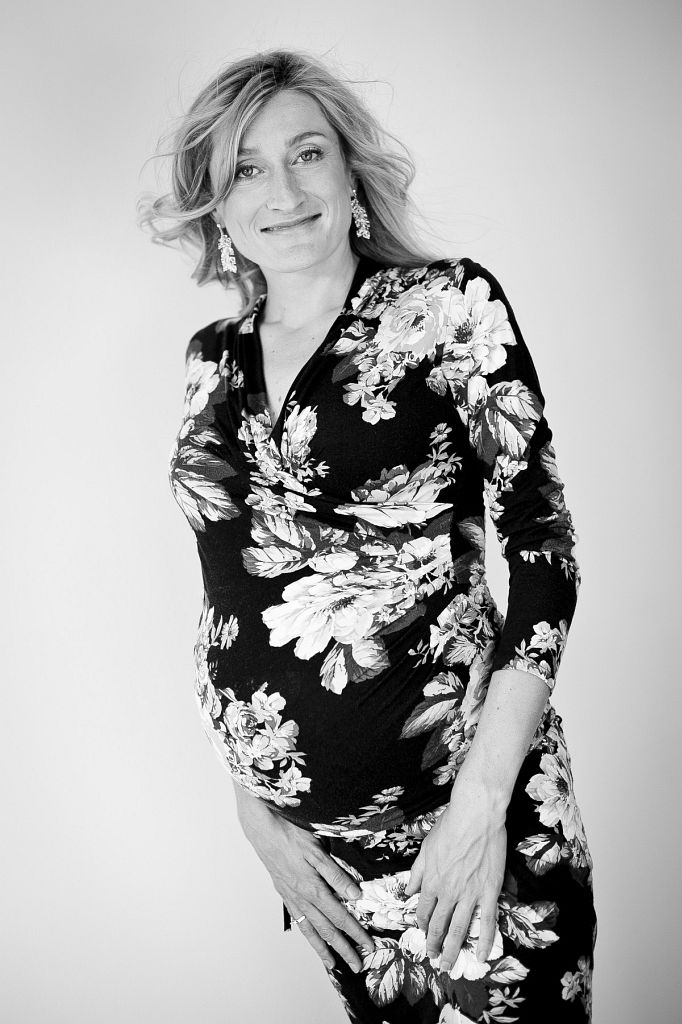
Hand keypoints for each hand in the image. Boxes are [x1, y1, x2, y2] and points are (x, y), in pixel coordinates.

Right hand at [232, 781, 374, 972]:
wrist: (264, 831)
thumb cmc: (291, 834)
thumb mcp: (317, 850)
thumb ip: (335, 874)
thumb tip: (354, 894)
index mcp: (313, 888)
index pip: (340, 916)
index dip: (355, 932)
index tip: (368, 945)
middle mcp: (302, 898)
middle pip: (327, 929)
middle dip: (344, 949)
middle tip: (357, 965)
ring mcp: (292, 898)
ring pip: (311, 929)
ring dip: (324, 948)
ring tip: (334, 964)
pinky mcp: (285, 894)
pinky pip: (299, 920)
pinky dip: (307, 934)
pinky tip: (312, 940)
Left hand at [404, 778, 506, 972]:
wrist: (476, 816)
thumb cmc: (450, 826)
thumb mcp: (426, 847)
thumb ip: (417, 872)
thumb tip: (410, 890)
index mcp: (431, 881)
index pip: (424, 911)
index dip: (423, 924)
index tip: (424, 933)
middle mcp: (448, 892)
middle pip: (439, 926)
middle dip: (434, 945)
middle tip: (433, 959)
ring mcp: (469, 894)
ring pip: (459, 930)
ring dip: (453, 951)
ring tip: (448, 966)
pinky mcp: (489, 892)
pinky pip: (487, 922)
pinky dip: (484, 941)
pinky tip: (482, 955)